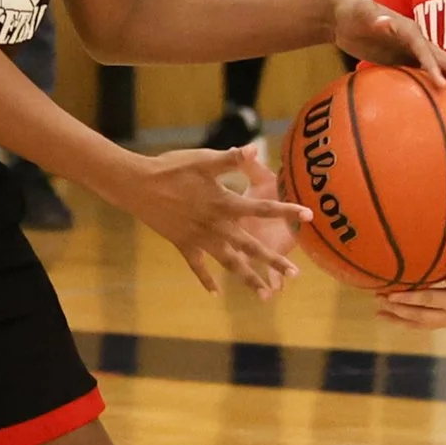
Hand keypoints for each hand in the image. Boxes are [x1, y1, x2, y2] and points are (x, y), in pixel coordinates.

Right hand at [124, 146, 307, 297]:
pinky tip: (216, 292)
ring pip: (229, 263)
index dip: (286, 210)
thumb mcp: (203, 159)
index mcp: (224, 203)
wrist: (136, 185)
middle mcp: (215, 226)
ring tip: (266, 294)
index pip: (262, 208)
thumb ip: (231, 160)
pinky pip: (198, 266)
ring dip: (248, 278)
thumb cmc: (171, 167)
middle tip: (295, 274)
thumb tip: (254, 150)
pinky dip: (206, 279)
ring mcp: (199, 238)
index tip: (309, 215)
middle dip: (274, 261)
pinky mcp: (183, 244)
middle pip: (250, 247)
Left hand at [329, 0, 445, 105]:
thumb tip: (383, 21)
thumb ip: (372, 17)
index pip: (427, 52)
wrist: (346, 16)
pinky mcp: (406, 62)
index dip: (435, 68)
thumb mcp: (360, 14)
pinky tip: (443, 112)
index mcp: (410, 31)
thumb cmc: (352, 13)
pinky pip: (426, 79)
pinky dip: (438, 92)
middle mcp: (418, 42)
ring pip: (443, 72)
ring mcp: (414, 53)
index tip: (443, 87)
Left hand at [377, 251, 445, 329]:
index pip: (428, 301)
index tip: (388, 295)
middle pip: (421, 317)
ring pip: (424, 323)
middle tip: (377, 304)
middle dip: (398, 311)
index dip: (407, 299)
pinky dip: (414, 321)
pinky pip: (431, 323)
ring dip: (402, 320)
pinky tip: (403, 317)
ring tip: (381, 315)